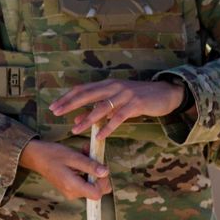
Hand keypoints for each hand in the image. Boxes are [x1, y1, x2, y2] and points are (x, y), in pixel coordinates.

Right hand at [18, 139, 110, 200]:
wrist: (37, 156)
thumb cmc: (52, 155)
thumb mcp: (73, 157)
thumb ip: (90, 165)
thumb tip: (105, 172)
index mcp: (73, 187)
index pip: (97, 193)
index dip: (102, 181)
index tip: (100, 165)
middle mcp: (73, 193)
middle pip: (96, 190)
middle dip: (99, 173)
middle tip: (94, 155)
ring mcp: (72, 191)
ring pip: (92, 183)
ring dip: (93, 168)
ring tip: (86, 150)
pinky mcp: (71, 187)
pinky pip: (85, 180)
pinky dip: (86, 169)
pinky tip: (82, 155)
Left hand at [49, 78, 186, 140]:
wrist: (164, 93)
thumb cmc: (138, 98)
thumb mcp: (116, 102)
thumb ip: (98, 109)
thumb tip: (77, 119)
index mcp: (107, 84)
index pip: (83, 89)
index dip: (67, 97)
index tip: (54, 106)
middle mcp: (114, 86)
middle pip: (87, 94)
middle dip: (70, 103)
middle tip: (55, 112)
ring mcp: (124, 94)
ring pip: (101, 107)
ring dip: (87, 119)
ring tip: (74, 129)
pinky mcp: (135, 104)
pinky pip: (118, 117)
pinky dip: (107, 126)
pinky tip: (99, 135)